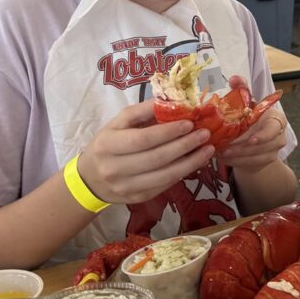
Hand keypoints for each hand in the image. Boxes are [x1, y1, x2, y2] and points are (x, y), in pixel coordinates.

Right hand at [78, 100, 214, 204]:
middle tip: (204, 134)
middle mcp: (114, 168)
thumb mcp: (119, 122)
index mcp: (108, 145)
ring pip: (164, 175)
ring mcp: (126, 187)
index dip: (168, 132)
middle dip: (184, 146)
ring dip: (190, 162)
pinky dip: (182, 172)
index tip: (189, 123)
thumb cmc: (108, 143)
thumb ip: (143, 111)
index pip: (143, 139)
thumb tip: (171, 100)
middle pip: (156, 158)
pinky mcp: (137, 198)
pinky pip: (165, 185)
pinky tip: (195, 161)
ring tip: (208, 149)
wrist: (91, 179)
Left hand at [217, 105, 287, 172]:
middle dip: (241, 149)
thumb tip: (220, 117)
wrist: (258, 129)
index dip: (262, 136)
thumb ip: (239, 113)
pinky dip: (236, 162)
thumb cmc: (251, 116)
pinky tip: (224, 159)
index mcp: (276, 119)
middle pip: (262, 146)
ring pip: (256, 157)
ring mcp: (275, 150)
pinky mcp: (268, 160)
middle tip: (224, 149)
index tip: (250, 141)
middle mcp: (279, 135)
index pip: (272, 128)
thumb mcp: (247, 110)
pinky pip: (251, 163)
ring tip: (221, 154)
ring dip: (237, 157)